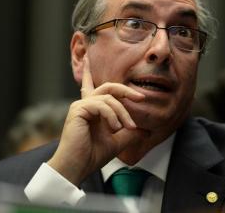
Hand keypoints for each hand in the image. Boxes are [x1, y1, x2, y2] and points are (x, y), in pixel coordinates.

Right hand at [47, 53, 147, 185]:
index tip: (88, 58)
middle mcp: (85, 105)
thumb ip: (130, 134)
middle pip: (109, 87)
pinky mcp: (78, 110)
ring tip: (125, 128)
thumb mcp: (118, 142)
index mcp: (92, 110)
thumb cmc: (92, 155)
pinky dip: (112, 116)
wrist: (77, 167)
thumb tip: (147, 130)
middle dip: (126, 91)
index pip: (91, 86)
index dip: (90, 73)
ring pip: (109, 98)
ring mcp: (81, 106)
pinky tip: (114, 128)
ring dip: (122, 113)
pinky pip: (102, 105)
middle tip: (141, 97)